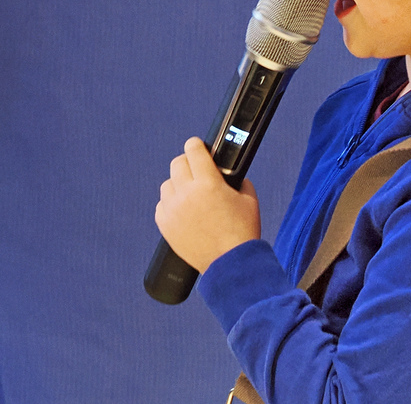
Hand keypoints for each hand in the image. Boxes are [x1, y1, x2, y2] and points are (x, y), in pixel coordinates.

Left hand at [153, 137, 260, 272]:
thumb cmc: (242, 233)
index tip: (196, 145)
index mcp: (208, 183)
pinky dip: (170, 204)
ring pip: (167, 184)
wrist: (230, 264)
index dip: (196, 145)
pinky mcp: (165, 225)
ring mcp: (173, 210)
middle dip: (187, 163)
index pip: (194, 150)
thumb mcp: (248, 200)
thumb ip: (238, 181)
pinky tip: (182, 209)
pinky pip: (161, 205)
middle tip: (195, 170)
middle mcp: (187, 193)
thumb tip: (229, 175)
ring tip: (189, 193)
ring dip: (178, 184)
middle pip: (178, 164)